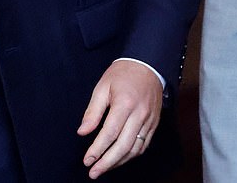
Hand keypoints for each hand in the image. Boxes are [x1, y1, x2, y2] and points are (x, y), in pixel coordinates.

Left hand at [77, 61, 162, 178]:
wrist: (147, 65)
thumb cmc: (122, 74)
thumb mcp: (102, 86)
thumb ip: (92, 111)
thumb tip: (82, 131)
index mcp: (124, 103)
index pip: (109, 133)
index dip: (97, 149)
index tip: (87, 160)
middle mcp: (139, 115)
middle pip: (123, 146)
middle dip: (107, 162)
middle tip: (93, 172)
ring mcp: (149, 121)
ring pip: (134, 149)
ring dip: (118, 162)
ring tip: (104, 168)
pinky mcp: (154, 124)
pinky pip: (143, 146)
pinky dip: (131, 155)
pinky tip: (120, 159)